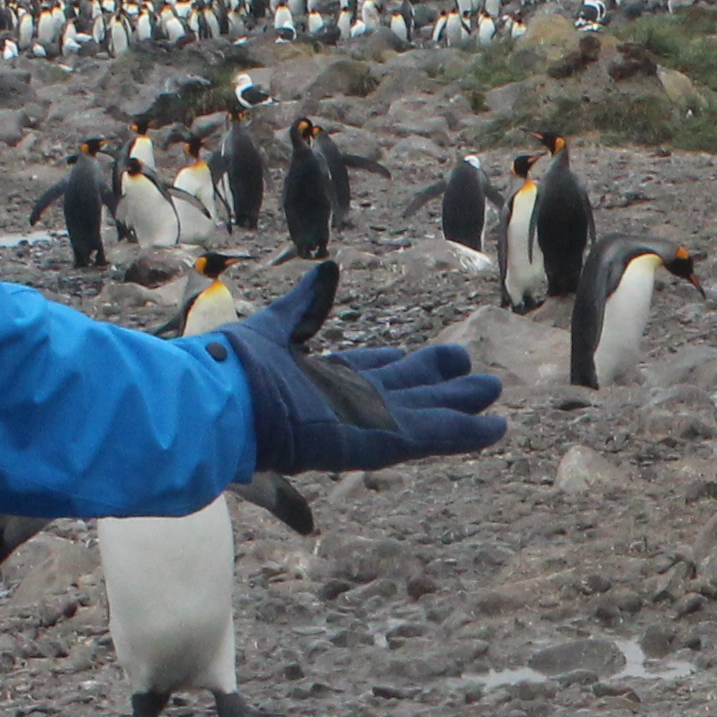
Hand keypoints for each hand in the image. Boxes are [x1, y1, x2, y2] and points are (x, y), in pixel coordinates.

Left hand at [223, 265, 505, 475]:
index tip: (421, 356)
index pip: (368, 372)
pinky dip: (462, 433)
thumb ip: (303, 305)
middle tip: (480, 380)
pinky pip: (428, 437)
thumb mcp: (274, 327)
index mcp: (320, 380)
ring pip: (426, 418)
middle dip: (442, 388)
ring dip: (461, 410)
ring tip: (495, 400)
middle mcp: (347, 405)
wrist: (221, 404)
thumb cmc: (235, 371)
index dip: (397, 365)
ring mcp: (364, 426)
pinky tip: (494, 427)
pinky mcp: (375, 444)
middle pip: (406, 395)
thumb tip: (326, 272)